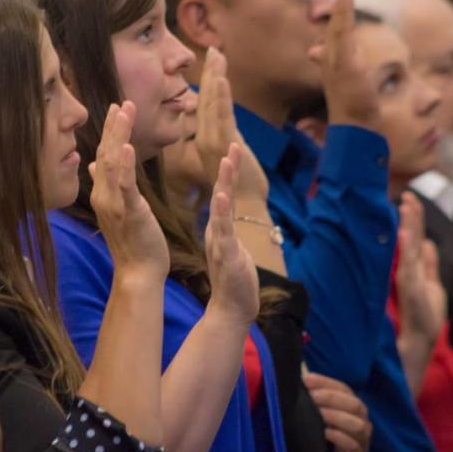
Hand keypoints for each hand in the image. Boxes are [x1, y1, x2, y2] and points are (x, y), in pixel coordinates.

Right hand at [89, 102, 169, 280]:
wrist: (137, 272)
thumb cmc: (132, 242)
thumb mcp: (117, 209)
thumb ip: (106, 185)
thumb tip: (93, 162)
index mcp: (102, 194)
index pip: (103, 156)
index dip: (109, 132)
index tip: (116, 109)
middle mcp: (102, 196)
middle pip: (105, 153)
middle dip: (114, 126)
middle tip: (121, 102)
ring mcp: (113, 204)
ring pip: (112, 163)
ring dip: (119, 135)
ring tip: (124, 111)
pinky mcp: (129, 212)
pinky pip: (125, 186)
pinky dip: (124, 165)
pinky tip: (126, 147)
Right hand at [195, 47, 268, 199]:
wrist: (244, 208)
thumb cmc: (239, 185)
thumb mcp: (230, 154)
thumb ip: (226, 135)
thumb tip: (226, 120)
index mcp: (204, 139)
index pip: (204, 105)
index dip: (207, 81)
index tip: (212, 60)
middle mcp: (204, 138)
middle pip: (206, 99)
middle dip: (210, 73)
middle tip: (213, 49)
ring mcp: (213, 142)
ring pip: (211, 105)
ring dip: (214, 79)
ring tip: (217, 57)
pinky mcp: (225, 147)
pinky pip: (222, 117)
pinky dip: (221, 98)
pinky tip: (222, 81)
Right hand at [204, 144, 259, 325]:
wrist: (232, 309)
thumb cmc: (234, 280)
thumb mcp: (232, 247)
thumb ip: (229, 230)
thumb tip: (231, 217)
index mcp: (220, 228)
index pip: (225, 194)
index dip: (228, 173)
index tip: (233, 148)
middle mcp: (217, 231)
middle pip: (222, 193)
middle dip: (228, 168)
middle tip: (233, 142)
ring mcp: (221, 241)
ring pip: (222, 207)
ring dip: (225, 182)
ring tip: (228, 160)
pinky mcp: (226, 254)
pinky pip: (223, 229)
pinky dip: (222, 212)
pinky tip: (222, 195)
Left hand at [303, 372, 371, 451]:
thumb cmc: (331, 429)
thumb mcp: (325, 411)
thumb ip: (317, 398)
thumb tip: (303, 380)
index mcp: (353, 402)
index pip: (342, 388)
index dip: (325, 382)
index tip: (307, 380)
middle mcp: (362, 417)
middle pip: (353, 404)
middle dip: (332, 398)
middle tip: (313, 397)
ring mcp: (363, 436)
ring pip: (356, 424)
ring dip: (337, 417)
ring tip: (320, 414)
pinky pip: (353, 445)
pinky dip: (339, 437)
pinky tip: (326, 433)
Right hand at [308, 0, 383, 132]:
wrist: (354, 125)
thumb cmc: (350, 103)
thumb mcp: (345, 76)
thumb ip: (333, 60)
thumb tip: (313, 50)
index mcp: (334, 52)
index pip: (337, 20)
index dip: (340, 0)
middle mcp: (331, 51)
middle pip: (336, 13)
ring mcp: (335, 56)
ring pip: (338, 18)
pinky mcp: (342, 62)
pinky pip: (341, 32)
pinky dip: (343, 11)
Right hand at [396, 193, 444, 346]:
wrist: (419, 343)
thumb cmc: (423, 318)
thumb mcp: (432, 286)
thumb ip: (428, 265)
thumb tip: (427, 243)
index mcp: (414, 268)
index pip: (414, 238)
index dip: (413, 219)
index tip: (410, 199)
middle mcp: (408, 270)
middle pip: (409, 238)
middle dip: (410, 216)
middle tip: (407, 195)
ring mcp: (407, 278)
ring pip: (407, 246)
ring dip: (407, 226)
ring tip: (406, 206)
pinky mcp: (408, 289)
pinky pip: (407, 264)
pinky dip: (406, 248)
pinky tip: (405, 233)